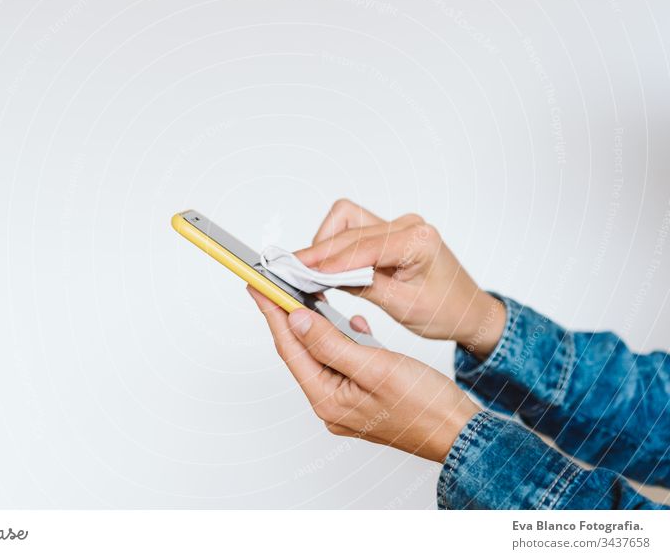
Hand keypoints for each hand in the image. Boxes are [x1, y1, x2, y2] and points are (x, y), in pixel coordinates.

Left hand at [247, 286, 479, 462]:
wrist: (458, 432)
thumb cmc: (424, 405)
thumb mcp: (374, 366)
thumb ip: (331, 343)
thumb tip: (297, 321)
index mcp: (327, 399)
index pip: (289, 348)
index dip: (273, 313)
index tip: (258, 285)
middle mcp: (330, 403)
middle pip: (301, 351)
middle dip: (289, 316)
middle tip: (277, 284)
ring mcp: (345, 401)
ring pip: (322, 354)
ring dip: (318, 325)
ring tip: (308, 295)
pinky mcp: (361, 395)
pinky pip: (343, 362)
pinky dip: (345, 340)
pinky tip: (354, 324)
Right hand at [296, 199, 504, 358]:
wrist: (468, 310)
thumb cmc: (446, 310)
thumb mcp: (403, 306)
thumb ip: (363, 286)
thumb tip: (325, 277)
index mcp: (418, 240)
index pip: (362, 246)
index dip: (328, 261)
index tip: (301, 273)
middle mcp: (407, 225)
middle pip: (348, 229)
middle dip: (318, 252)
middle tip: (292, 273)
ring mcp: (397, 226)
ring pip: (345, 221)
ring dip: (325, 244)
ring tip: (309, 272)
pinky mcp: (389, 233)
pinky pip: (352, 230)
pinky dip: (335, 246)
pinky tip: (327, 269)